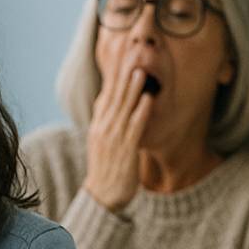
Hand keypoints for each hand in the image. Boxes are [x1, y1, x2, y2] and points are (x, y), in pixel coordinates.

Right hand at [83, 64, 152, 211]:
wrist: (103, 196)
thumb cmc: (106, 168)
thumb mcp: (102, 140)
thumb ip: (106, 119)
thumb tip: (107, 100)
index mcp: (99, 123)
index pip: (107, 92)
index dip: (115, 72)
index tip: (123, 52)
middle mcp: (104, 127)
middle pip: (115, 95)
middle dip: (124, 73)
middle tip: (132, 51)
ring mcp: (114, 138)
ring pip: (124, 108)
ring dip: (133, 88)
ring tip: (141, 69)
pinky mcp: (126, 150)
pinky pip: (135, 128)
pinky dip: (141, 112)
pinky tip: (149, 99)